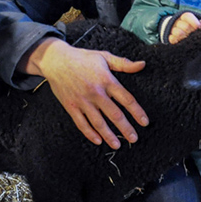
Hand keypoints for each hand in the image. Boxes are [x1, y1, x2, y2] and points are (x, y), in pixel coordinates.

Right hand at [21, 37, 148, 149]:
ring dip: (109, 135)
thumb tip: (142, 65)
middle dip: (125, 128)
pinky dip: (90, 133)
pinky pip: (81, 123)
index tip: (144, 122)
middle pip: (114, 114)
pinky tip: (98, 140)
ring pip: (98, 122)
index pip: (126, 99)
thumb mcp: (103, 57)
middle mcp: (95, 92)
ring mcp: (82, 100)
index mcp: (106, 80)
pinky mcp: (71, 106)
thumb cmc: (81, 58)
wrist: (55, 60)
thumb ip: (123, 63)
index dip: (137, 112)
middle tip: (134, 138)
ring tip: (117, 145)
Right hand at [168, 12, 200, 43]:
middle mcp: (177, 22)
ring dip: (185, 37)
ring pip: (178, 33)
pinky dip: (178, 41)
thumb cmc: (191, 27)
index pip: (187, 16)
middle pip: (186, 26)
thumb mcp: (196, 23)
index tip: (199, 28)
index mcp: (184, 16)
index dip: (195, 23)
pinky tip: (182, 42)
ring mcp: (172, 29)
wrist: (178, 30)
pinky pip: (172, 39)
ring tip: (189, 40)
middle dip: (192, 32)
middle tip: (194, 36)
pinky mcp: (169, 37)